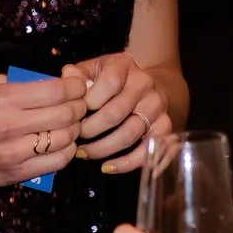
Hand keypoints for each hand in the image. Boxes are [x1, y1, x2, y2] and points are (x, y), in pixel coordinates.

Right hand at [0, 70, 88, 188]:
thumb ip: (20, 83)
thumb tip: (59, 82)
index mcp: (3, 98)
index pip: (56, 91)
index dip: (76, 86)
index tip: (78, 86)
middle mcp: (10, 125)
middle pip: (66, 114)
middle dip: (80, 106)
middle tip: (78, 104)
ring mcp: (13, 153)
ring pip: (65, 140)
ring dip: (74, 129)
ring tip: (70, 124)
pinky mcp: (15, 174)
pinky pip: (56, 163)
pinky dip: (66, 151)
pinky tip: (62, 144)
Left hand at [64, 52, 173, 172]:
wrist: (145, 85)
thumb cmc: (109, 80)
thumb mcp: (92, 69)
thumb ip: (78, 74)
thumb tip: (68, 76)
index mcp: (124, 65)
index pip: (110, 82)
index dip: (89, 100)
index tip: (74, 113)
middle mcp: (145, 83)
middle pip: (116, 112)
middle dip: (90, 129)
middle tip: (75, 137)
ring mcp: (157, 106)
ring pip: (130, 133)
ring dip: (103, 148)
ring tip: (84, 153)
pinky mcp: (165, 127)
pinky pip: (146, 151)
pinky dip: (126, 163)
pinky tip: (107, 167)